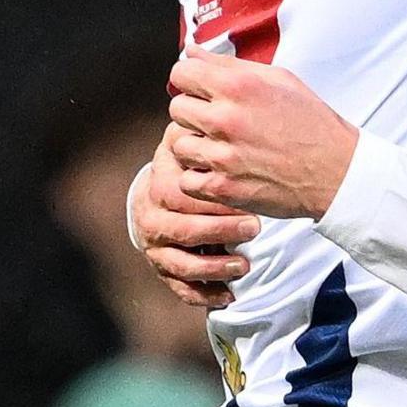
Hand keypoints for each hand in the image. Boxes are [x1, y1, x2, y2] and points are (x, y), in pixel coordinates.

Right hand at [129, 133, 255, 308]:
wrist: (157, 198)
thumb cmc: (183, 167)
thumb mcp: (186, 146)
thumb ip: (196, 134)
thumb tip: (207, 112)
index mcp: (157, 187)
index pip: (180, 194)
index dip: (211, 199)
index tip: (243, 195)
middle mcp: (152, 219)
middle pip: (183, 230)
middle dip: (220, 231)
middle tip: (254, 228)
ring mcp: (157, 249)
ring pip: (181, 264)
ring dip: (214, 267)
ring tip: (244, 265)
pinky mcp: (165, 272)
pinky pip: (182, 289)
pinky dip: (206, 294)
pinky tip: (230, 294)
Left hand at [167, 55, 359, 218]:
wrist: (336, 172)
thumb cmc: (311, 125)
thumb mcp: (278, 79)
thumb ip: (229, 64)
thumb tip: (192, 52)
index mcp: (239, 86)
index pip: (182, 72)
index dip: (189, 79)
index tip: (199, 88)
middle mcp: (226, 119)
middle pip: (177, 108)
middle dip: (193, 111)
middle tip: (215, 120)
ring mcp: (223, 156)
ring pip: (178, 144)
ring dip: (194, 145)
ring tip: (219, 147)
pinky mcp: (223, 188)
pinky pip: (186, 179)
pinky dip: (199, 177)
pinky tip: (219, 170)